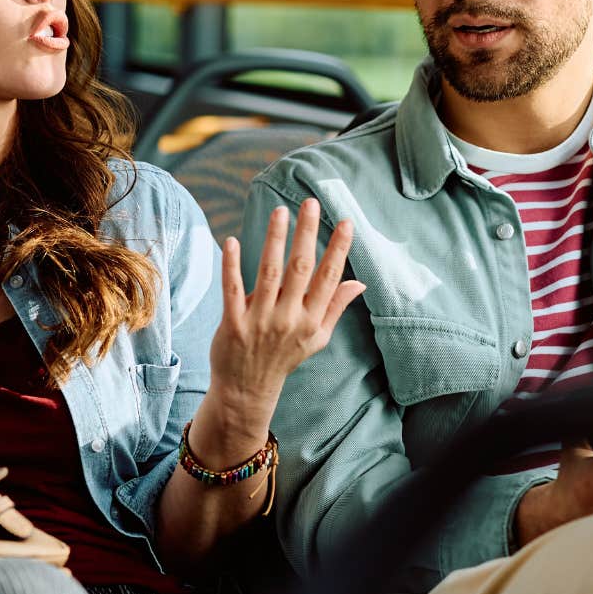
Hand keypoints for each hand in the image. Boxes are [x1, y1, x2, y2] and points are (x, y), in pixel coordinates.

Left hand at [211, 200, 365, 418]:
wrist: (247, 390)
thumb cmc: (284, 358)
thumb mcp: (317, 338)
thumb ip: (335, 307)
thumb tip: (359, 283)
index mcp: (312, 320)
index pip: (329, 278)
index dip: (338, 250)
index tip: (347, 223)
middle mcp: (289, 318)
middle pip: (301, 269)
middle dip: (307, 234)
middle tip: (310, 203)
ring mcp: (260, 321)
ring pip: (270, 273)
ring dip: (275, 240)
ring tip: (280, 211)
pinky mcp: (233, 323)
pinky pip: (233, 289)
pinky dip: (232, 265)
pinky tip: (233, 240)